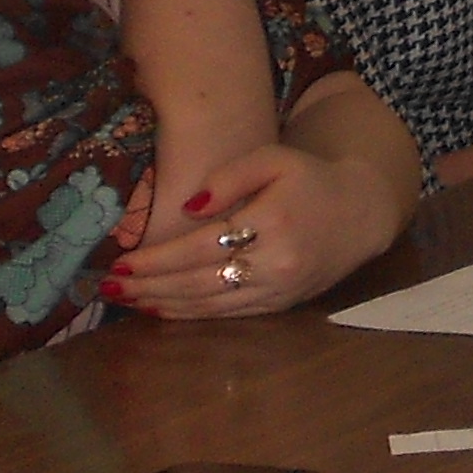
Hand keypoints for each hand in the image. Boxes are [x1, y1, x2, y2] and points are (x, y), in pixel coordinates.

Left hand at [109, 139, 399, 319]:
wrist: (362, 213)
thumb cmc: (311, 179)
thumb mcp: (274, 158)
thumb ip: (229, 176)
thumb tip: (186, 208)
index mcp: (272, 223)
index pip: (200, 248)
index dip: (157, 259)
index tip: (120, 263)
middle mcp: (276, 264)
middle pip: (199, 281)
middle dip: (150, 286)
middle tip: (109, 287)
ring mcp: (279, 290)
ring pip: (210, 304)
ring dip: (164, 304)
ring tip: (127, 300)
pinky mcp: (281, 305)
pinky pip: (227, 314)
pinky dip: (191, 315)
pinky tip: (163, 309)